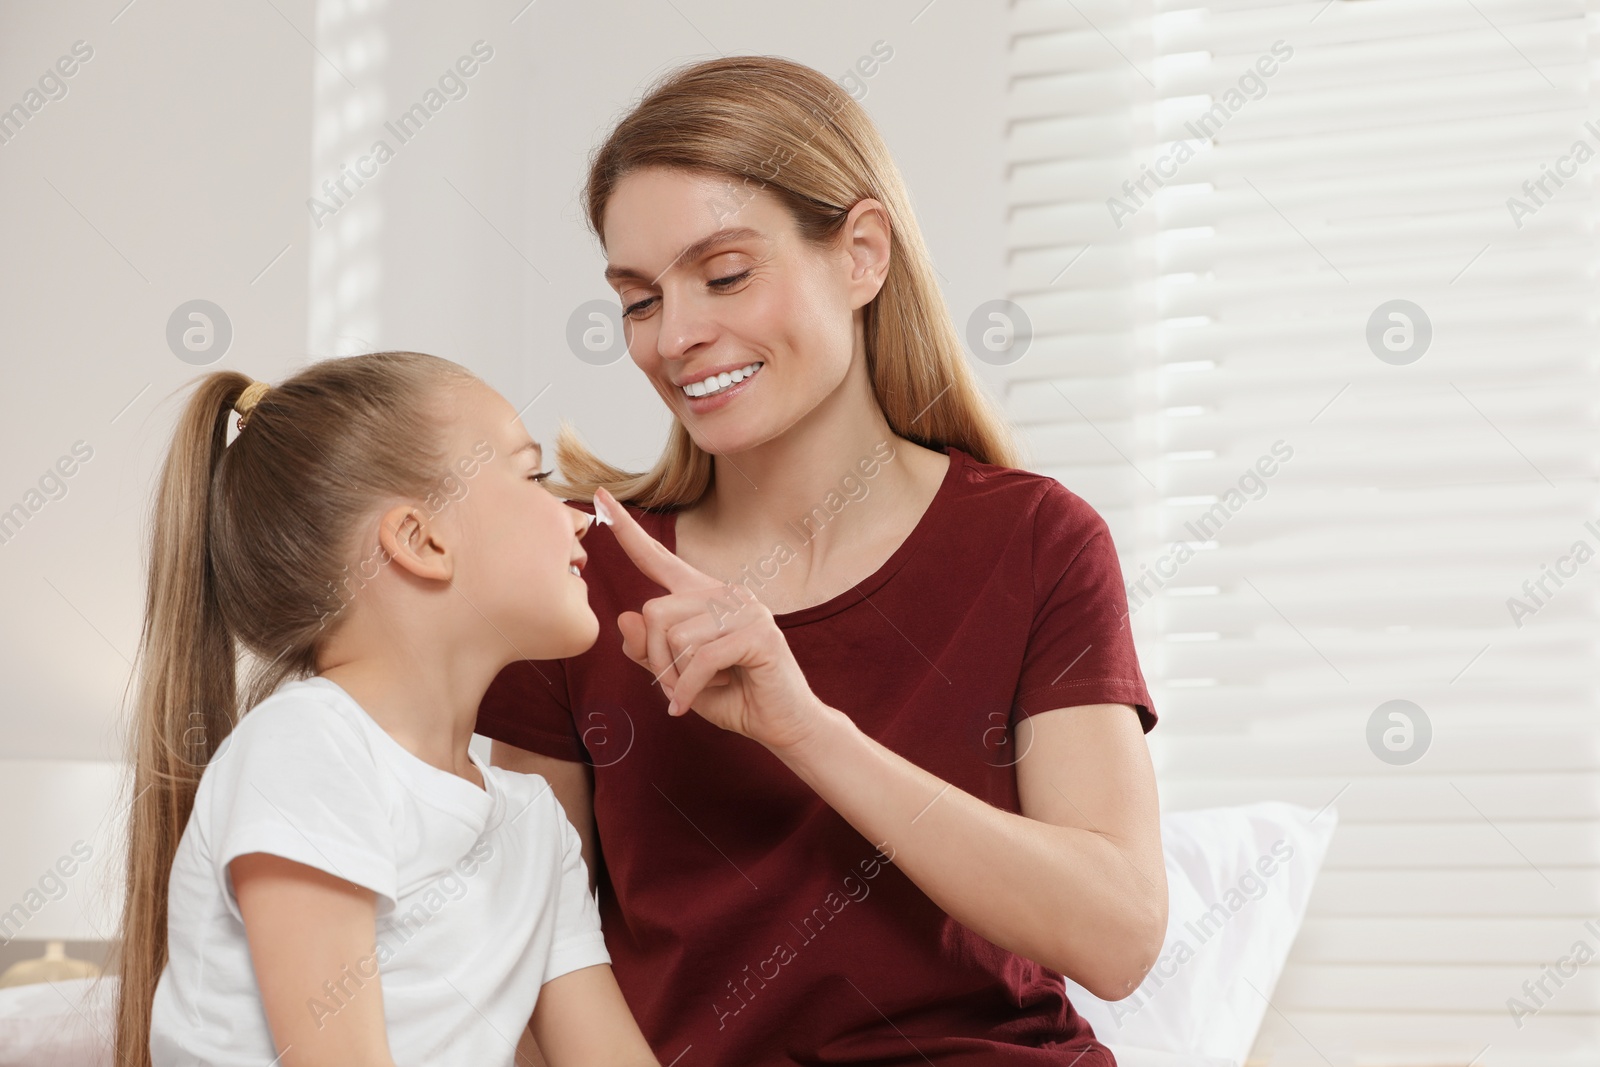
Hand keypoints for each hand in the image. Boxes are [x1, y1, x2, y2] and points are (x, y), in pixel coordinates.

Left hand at [597, 487, 828, 751]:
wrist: (783, 724)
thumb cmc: (732, 695)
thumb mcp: (677, 676)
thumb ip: (649, 650)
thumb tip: (623, 617)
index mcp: (703, 595)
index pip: (657, 558)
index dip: (626, 530)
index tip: (601, 496)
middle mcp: (725, 592)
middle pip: (655, 611)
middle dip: (654, 659)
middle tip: (669, 689)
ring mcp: (746, 609)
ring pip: (676, 637)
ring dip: (673, 678)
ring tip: (690, 694)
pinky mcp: (759, 633)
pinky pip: (701, 659)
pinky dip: (686, 689)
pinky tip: (684, 707)